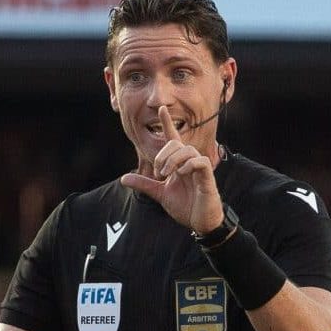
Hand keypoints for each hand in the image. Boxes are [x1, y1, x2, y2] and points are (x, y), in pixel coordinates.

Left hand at [120, 105, 223, 232]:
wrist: (199, 221)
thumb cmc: (184, 205)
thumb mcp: (159, 194)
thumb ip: (144, 184)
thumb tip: (123, 179)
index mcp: (178, 163)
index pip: (173, 138)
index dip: (167, 123)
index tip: (161, 108)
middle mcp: (189, 162)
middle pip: (176, 143)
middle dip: (163, 154)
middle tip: (159, 172)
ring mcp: (199, 168)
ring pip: (187, 151)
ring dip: (173, 161)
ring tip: (168, 175)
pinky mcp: (208, 176)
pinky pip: (200, 161)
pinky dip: (189, 165)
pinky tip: (182, 174)